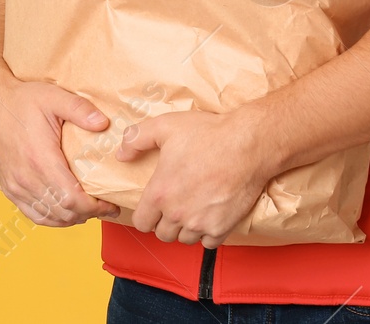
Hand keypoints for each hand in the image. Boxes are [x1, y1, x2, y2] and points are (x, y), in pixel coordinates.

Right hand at [0, 65, 121, 226]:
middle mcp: (26, 178)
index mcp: (40, 159)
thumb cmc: (22, 100)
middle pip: (63, 213)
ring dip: (71, 218)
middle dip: (88, 213)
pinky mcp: (9, 187)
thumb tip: (103, 123)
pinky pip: (33, 214)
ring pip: (49, 217)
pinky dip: (52, 218)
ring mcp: (15, 185)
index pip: (71, 199)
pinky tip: (64, 212)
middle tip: (103, 205)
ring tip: (88, 209)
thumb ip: (80, 109)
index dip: (95, 208)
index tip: (109, 204)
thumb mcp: (54, 96)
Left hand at [115, 109, 274, 247]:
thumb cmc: (208, 134)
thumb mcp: (165, 126)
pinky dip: (208, 233)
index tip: (154, 207)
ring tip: (193, 209)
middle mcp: (177, 214)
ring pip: (185, 239)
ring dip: (186, 228)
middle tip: (175, 205)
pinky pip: (208, 243)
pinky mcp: (222, 228)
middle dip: (165, 222)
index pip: (141, 222)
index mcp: (159, 193)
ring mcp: (200, 223)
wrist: (248, 144)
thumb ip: (136, 139)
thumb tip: (121, 154)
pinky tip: (210, 216)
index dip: (145, 215)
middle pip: (162, 234)